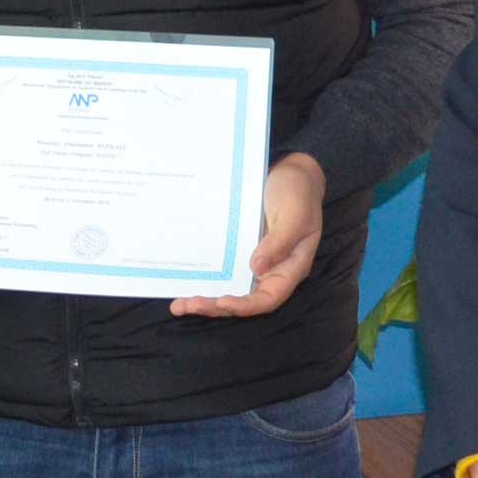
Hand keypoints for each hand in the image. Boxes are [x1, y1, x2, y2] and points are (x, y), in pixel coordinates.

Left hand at [172, 152, 325, 317]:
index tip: (222, 302)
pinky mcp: (240, 249)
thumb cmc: (298, 191)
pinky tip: (184, 279)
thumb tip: (256, 268)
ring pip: (230, 288)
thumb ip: (279, 241)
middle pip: (244, 299)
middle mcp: (271, 270)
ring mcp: (254, 260)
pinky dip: (205, 276)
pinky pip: (222, 269)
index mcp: (290, 267)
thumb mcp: (294, 213)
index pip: (269, 298)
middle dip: (216, 306)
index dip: (246, 305)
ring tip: (179, 305)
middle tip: (189, 305)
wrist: (290, 171)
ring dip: (206, 298)